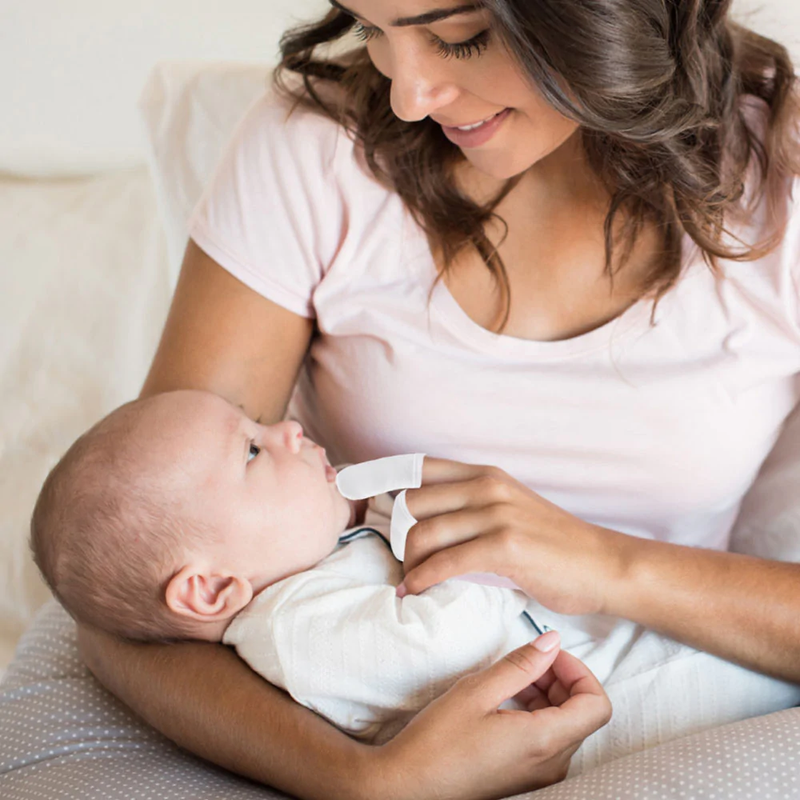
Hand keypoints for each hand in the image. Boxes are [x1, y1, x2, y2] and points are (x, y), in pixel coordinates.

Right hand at [375, 632, 611, 799]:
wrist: (408, 787)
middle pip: (583, 713)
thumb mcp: (477, 692)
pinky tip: (507, 699)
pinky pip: (549, 739)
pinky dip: (538, 711)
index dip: (579, 671)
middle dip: (562, 678)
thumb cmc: (437, 741)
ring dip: (549, 693)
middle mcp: (551, 764)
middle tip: (528, 659)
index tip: (549, 654)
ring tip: (512, 677)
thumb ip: (521, 665)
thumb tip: (552, 641)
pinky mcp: (526, 776)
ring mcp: (540, 774)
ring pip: (567, 725)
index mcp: (544, 742)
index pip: (597, 704)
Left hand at [399, 458, 631, 615]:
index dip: (382, 477)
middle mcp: (487, 485)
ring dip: (409, 564)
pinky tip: (416, 591)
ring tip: (411, 581)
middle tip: (405, 562)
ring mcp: (497, 513)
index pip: (419, 467)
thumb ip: (472, 506)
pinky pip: (445, 562)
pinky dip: (423, 579)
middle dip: (400, 536)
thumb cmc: (554, 543)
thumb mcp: (510, 508)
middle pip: (413, 504)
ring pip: (423, 534)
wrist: (602, 564)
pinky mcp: (504, 546)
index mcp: (485, 474)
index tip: (355, 491)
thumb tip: (424, 523)